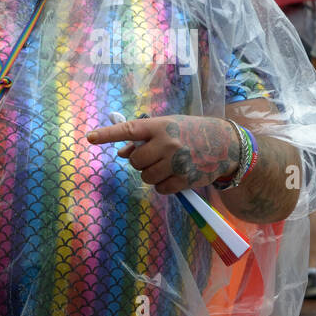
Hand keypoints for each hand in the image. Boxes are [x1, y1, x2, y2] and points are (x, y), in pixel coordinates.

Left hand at [86, 115, 241, 193]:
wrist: (225, 144)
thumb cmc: (191, 132)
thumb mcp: (168, 127)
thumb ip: (144, 138)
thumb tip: (122, 153)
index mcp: (161, 126)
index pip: (130, 129)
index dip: (108, 134)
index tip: (90, 137)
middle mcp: (167, 143)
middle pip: (136, 161)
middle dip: (140, 162)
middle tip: (154, 157)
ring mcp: (176, 162)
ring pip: (146, 177)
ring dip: (152, 175)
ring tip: (167, 165)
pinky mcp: (185, 179)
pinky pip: (160, 189)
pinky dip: (164, 185)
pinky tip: (175, 176)